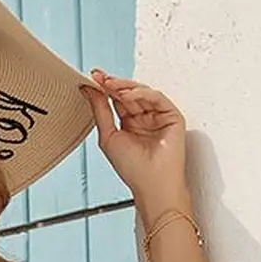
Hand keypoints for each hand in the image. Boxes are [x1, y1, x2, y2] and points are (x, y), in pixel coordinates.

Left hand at [79, 69, 188, 209]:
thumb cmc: (133, 169)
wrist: (152, 183)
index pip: (117, 100)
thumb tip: (89, 89)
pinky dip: (140, 94)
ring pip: (141, 92)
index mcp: (129, 124)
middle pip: (128, 93)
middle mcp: (143, 118)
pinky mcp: (171, 115)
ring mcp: (158, 116)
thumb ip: (100, 111)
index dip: (105, 88)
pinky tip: (126, 95)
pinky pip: (156, 97)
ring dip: (124, 87)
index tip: (92, 78)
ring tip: (110, 85)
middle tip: (100, 78)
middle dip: (113, 84)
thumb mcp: (108, 136)